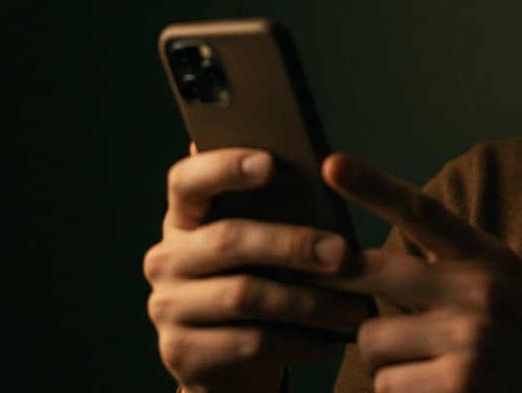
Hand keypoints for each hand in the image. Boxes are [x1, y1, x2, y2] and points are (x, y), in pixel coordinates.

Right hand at [143, 146, 372, 392]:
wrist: (229, 359)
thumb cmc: (259, 279)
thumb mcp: (262, 242)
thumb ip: (276, 210)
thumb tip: (326, 169)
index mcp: (185, 217)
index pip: (187, 180)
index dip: (225, 167)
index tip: (271, 163)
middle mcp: (166, 258)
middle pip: (227, 240)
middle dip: (292, 245)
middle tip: (342, 253)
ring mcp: (168, 306)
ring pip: (244, 296)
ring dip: (308, 302)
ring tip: (354, 308)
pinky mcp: (182, 351)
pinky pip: (249, 343)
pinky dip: (299, 342)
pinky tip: (332, 340)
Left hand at [319, 153, 521, 392]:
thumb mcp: (516, 286)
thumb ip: (461, 267)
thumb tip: (382, 267)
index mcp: (491, 259)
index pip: (424, 212)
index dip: (374, 185)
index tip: (332, 164)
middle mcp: (480, 291)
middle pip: (374, 272)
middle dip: (346, 288)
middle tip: (340, 300)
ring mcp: (469, 339)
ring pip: (372, 341)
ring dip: (386, 360)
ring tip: (428, 367)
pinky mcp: (457, 385)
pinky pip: (387, 385)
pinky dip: (402, 392)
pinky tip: (439, 391)